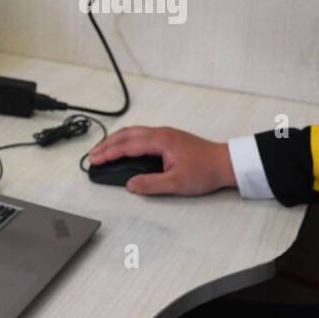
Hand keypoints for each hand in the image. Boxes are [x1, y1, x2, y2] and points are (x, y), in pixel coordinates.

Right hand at [87, 126, 236, 195]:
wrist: (226, 163)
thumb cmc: (205, 171)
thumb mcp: (176, 183)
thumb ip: (150, 184)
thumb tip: (130, 185)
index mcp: (160, 141)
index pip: (127, 145)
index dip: (109, 153)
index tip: (95, 160)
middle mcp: (161, 133)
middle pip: (127, 134)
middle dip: (107, 144)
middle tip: (92, 155)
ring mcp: (165, 133)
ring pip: (134, 132)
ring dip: (116, 140)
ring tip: (103, 150)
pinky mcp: (169, 137)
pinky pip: (142, 134)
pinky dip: (127, 140)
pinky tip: (124, 147)